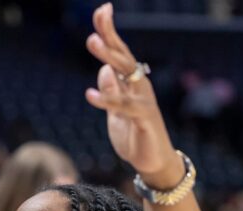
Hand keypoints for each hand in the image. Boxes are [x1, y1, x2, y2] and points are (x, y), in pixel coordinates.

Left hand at [84, 3, 182, 188]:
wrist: (153, 164)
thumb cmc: (135, 137)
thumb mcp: (116, 113)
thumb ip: (111, 92)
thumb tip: (103, 70)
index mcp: (132, 84)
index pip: (120, 54)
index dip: (111, 32)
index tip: (102, 10)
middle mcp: (140, 87)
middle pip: (124, 56)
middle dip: (111, 35)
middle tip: (99, 16)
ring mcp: (143, 102)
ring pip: (126, 74)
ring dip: (109, 56)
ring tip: (92, 42)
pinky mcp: (144, 119)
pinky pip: (124, 107)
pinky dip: (107, 100)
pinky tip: (90, 95)